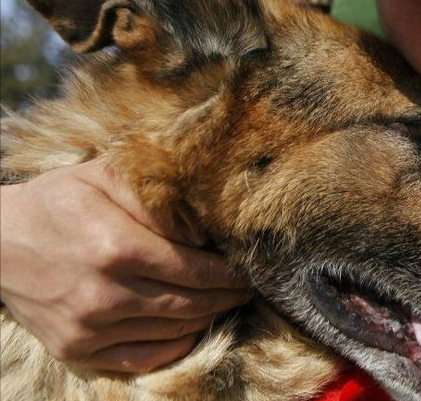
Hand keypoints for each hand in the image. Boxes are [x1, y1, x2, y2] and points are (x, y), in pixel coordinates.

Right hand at [0, 159, 251, 372]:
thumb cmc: (59, 200)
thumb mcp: (105, 176)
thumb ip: (157, 198)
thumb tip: (202, 230)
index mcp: (114, 246)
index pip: (192, 269)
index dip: (226, 272)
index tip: (246, 268)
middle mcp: (103, 293)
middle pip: (188, 303)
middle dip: (226, 297)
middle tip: (246, 288)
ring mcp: (88, 327)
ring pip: (171, 330)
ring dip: (207, 318)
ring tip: (224, 303)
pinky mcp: (75, 349)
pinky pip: (142, 357)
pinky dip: (175, 346)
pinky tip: (191, 327)